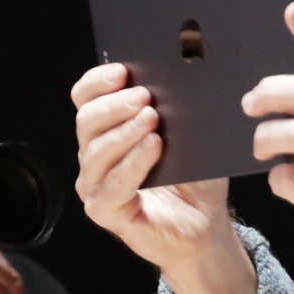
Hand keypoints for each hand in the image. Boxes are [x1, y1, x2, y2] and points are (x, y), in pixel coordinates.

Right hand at [70, 64, 232, 273]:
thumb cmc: (196, 178)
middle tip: (145, 96)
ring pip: (96, 151)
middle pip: (87, 121)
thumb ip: (181, 110)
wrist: (207, 222)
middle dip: (115, 104)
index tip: (123, 70)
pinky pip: (113, 185)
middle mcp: (95, 155)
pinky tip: (153, 147)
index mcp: (108, 130)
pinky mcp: (105, 211)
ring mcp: (96, 184)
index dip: (98, 82)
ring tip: (152, 118)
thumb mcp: (191, 136)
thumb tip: (185, 78)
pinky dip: (133, 163)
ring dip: (125, 131)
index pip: (86, 99)